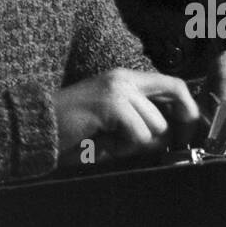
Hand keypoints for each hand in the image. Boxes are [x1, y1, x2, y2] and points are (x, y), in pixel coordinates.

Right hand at [54, 70, 199, 167]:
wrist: (37, 129)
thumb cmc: (75, 131)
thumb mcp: (114, 121)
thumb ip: (141, 120)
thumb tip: (174, 135)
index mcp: (126, 79)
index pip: (174, 85)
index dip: (188, 109)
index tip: (187, 132)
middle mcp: (125, 79)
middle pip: (168, 112)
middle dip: (156, 138)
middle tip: (129, 145)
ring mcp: (118, 89)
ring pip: (155, 127)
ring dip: (134, 144)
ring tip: (108, 140)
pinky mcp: (112, 104)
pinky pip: (140, 135)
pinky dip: (123, 147)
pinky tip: (102, 142)